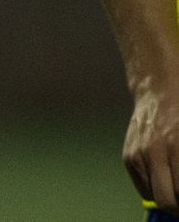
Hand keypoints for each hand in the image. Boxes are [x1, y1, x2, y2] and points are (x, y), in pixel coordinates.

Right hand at [126, 82, 178, 208]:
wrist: (160, 94)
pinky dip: (155, 188)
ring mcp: (138, 154)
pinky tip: (164, 176)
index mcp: (177, 148)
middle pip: (167, 201)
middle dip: (178, 207)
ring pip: (154, 196)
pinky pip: (143, 186)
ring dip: (167, 197)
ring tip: (175, 186)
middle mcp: (155, 153)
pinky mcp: (128, 156)